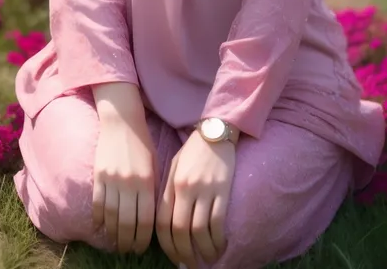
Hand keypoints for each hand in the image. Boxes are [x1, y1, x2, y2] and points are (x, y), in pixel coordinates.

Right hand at [92, 113, 157, 254]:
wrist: (122, 121)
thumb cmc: (142, 144)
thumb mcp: (154, 165)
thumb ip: (152, 190)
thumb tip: (150, 218)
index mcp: (146, 182)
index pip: (144, 221)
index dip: (142, 239)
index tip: (141, 248)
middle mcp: (129, 183)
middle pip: (126, 223)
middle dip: (127, 242)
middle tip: (128, 250)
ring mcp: (112, 180)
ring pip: (110, 217)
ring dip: (112, 234)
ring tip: (115, 243)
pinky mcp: (98, 175)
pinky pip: (97, 204)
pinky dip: (98, 219)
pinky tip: (100, 227)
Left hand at [156, 129, 235, 267]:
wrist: (215, 131)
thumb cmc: (193, 151)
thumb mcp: (175, 167)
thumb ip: (169, 192)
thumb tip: (167, 225)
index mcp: (172, 184)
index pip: (164, 224)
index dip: (168, 246)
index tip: (175, 259)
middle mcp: (186, 188)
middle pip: (181, 230)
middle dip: (185, 254)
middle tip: (191, 265)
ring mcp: (205, 189)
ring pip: (200, 230)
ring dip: (203, 251)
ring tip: (207, 260)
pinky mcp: (223, 189)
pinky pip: (218, 221)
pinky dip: (218, 239)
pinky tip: (220, 246)